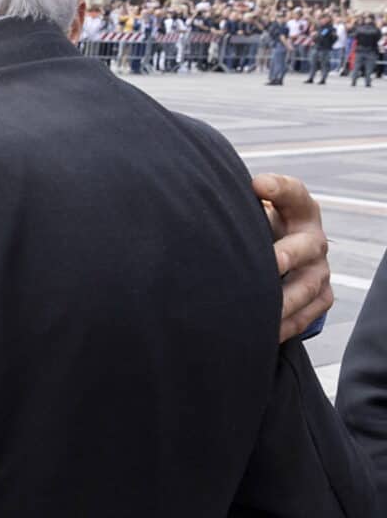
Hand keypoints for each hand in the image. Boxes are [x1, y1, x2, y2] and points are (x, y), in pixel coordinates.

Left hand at [254, 173, 332, 342]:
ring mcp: (319, 270)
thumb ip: (237, 206)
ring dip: (282, 300)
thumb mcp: (252, 212)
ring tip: (257, 308)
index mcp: (298, 210)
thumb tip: (197, 201)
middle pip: (304, 245)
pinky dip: (284, 325)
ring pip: (305, 287)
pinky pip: (305, 316)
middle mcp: (312, 239)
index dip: (279, 188)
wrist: (282, 258)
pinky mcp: (321, 298)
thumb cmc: (256, 229)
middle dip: (285, 255)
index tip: (258, 185)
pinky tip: (262, 332)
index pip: (294, 193)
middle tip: (270, 262)